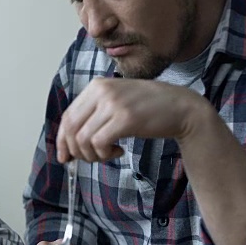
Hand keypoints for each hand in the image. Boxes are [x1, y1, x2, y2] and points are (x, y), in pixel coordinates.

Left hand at [56, 78, 205, 162]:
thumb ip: (93, 117)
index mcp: (96, 86)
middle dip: (76, 151)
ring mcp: (113, 103)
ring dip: (92, 155)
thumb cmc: (148, 109)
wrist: (183, 107)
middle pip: (71, 128)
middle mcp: (102, 91)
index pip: (67, 116)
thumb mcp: (116, 103)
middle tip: (91, 158)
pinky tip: (118, 151)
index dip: (62, 140)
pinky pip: (99, 143)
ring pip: (83, 139)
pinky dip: (104, 153)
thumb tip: (67, 146)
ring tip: (108, 154)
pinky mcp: (125, 118)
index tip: (65, 156)